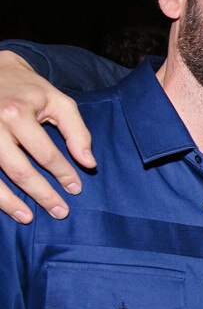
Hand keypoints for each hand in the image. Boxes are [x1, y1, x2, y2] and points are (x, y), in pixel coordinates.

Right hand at [0, 50, 94, 223]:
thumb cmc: (30, 90)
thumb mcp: (59, 102)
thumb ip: (78, 132)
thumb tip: (89, 163)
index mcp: (18, 114)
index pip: (46, 154)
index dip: (64, 174)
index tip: (76, 189)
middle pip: (20, 170)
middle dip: (42, 194)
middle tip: (60, 212)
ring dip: (10, 202)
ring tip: (28, 218)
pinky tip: (5, 205)